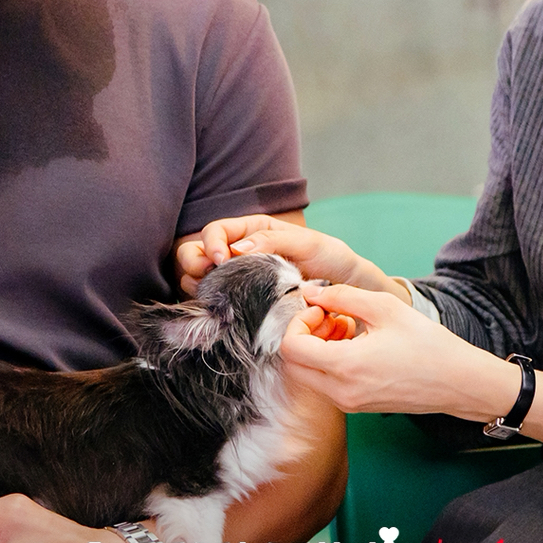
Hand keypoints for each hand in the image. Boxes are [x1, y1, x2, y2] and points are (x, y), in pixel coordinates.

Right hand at [175, 215, 409, 301]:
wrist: (348, 290)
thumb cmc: (332, 259)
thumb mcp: (308, 244)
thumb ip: (273, 240)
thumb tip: (236, 249)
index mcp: (253, 231)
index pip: (216, 231)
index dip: (211, 242)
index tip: (221, 258)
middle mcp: (240, 254)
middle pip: (196, 253)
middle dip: (194, 263)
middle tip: (208, 276)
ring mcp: (239, 280)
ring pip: (198, 279)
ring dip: (199, 285)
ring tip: (217, 296)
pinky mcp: (243, 304)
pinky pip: (216, 304)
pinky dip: (212, 306)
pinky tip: (225, 312)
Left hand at [280, 283, 519, 419]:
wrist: (458, 382)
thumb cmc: (427, 343)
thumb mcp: (384, 308)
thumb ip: (341, 296)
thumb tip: (310, 292)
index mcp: (345, 367)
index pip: (291, 347)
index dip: (298, 321)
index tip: (322, 308)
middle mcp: (341, 392)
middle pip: (293, 364)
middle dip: (303, 335)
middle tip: (330, 317)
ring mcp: (348, 404)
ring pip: (307, 375)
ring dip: (316, 348)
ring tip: (347, 327)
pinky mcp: (356, 407)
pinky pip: (325, 384)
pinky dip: (328, 361)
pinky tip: (356, 343)